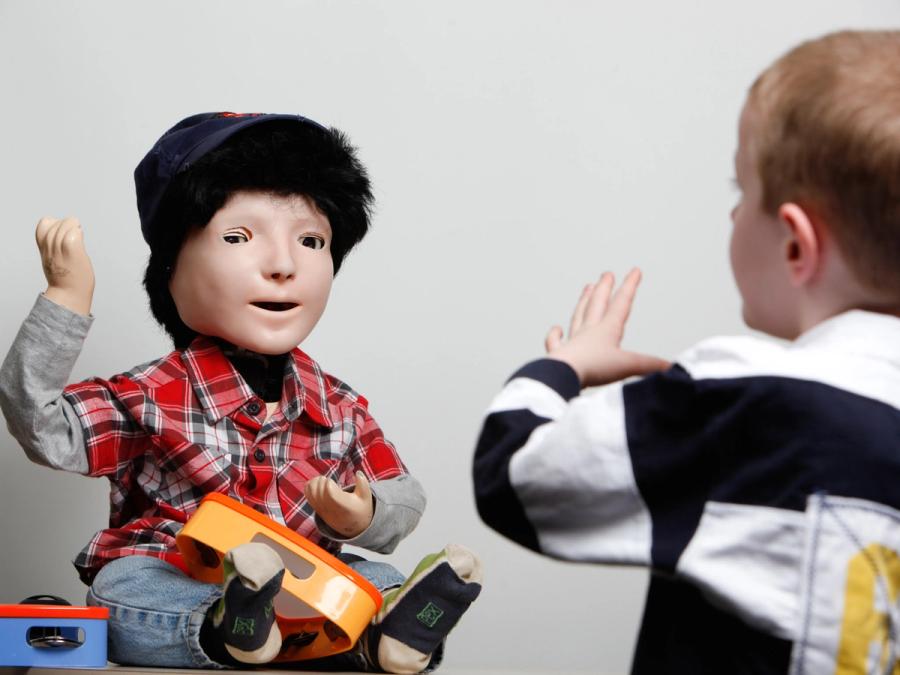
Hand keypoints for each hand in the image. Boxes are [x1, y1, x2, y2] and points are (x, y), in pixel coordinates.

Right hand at [35, 217, 94, 315]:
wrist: (69, 295)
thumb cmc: (67, 281)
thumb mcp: (55, 261)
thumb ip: (57, 249)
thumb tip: (70, 237)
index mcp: (44, 249)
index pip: (45, 223)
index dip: (56, 225)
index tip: (64, 236)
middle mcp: (50, 247)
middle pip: (56, 222)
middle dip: (68, 224)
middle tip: (75, 236)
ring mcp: (60, 249)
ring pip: (65, 224)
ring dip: (75, 227)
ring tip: (79, 237)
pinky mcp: (71, 251)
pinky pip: (73, 232)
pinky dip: (78, 232)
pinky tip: (81, 240)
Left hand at [304, 472, 373, 537]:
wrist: (353, 527)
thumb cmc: (360, 509)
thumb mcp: (366, 496)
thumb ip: (363, 483)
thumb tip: (358, 473)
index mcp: (343, 505)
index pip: (329, 492)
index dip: (329, 483)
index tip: (334, 482)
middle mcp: (331, 509)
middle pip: (318, 491)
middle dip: (321, 480)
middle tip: (329, 480)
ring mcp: (323, 510)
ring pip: (311, 492)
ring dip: (314, 482)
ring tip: (323, 481)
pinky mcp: (318, 509)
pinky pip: (308, 496)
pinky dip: (310, 487)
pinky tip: (318, 484)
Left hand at [545, 268, 669, 386]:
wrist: (562, 376)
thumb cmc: (593, 369)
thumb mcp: (628, 366)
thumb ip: (651, 365)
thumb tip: (671, 367)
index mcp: (607, 330)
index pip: (621, 303)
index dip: (630, 286)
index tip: (635, 271)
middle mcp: (589, 331)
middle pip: (597, 303)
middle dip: (605, 287)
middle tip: (606, 273)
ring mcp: (572, 341)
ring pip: (579, 315)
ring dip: (584, 301)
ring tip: (587, 288)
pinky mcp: (558, 355)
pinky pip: (555, 342)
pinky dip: (555, 335)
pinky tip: (556, 329)